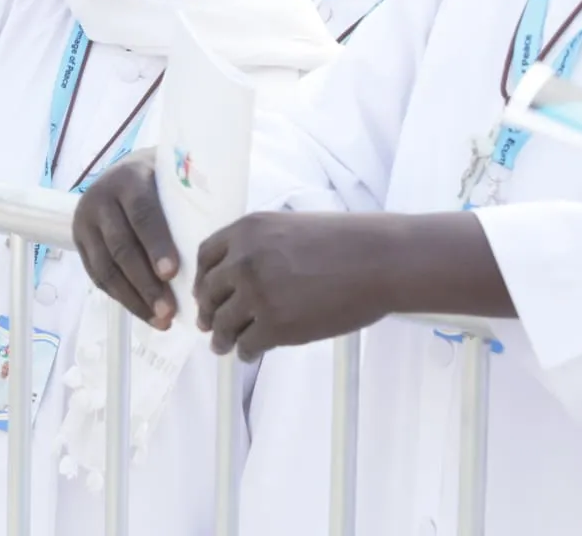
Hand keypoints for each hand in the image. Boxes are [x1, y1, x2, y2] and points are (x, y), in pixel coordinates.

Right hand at [72, 156, 178, 329]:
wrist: (122, 170)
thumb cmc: (162, 179)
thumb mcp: (173, 178)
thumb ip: (189, 201)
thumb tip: (218, 247)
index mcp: (130, 178)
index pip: (142, 214)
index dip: (156, 245)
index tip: (172, 273)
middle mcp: (102, 197)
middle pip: (122, 246)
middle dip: (146, 283)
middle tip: (169, 310)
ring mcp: (86, 220)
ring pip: (106, 267)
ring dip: (134, 298)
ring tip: (160, 320)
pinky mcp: (79, 240)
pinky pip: (98, 275)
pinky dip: (121, 298)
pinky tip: (144, 313)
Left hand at [195, 212, 394, 360]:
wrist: (378, 261)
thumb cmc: (345, 242)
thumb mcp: (290, 228)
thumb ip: (260, 247)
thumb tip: (240, 277)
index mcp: (247, 231)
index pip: (206, 257)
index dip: (203, 279)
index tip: (206, 293)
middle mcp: (243, 261)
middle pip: (209, 293)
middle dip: (208, 312)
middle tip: (209, 325)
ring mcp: (256, 295)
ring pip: (223, 324)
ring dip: (221, 338)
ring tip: (223, 346)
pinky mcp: (274, 326)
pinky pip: (246, 345)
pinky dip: (245, 352)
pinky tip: (250, 353)